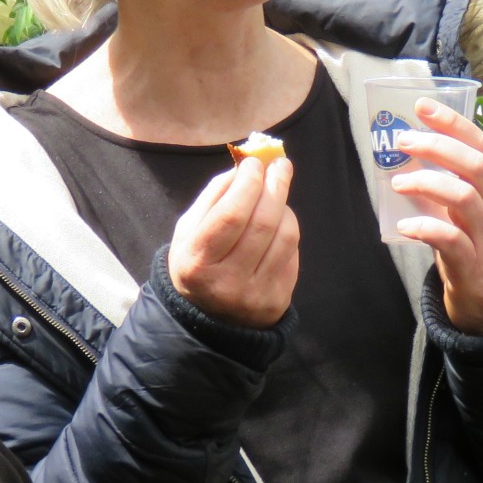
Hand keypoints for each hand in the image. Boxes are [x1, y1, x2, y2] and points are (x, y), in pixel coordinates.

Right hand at [168, 156, 298, 327]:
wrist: (209, 319)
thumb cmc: (198, 263)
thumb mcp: (189, 231)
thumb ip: (213, 196)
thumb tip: (244, 167)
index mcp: (198, 262)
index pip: (231, 215)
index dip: (248, 183)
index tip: (255, 163)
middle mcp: (228, 282)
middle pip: (263, 223)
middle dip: (275, 186)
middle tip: (280, 165)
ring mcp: (256, 294)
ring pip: (285, 236)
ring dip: (285, 206)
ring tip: (278, 192)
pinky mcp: (278, 301)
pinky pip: (293, 254)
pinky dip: (288, 230)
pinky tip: (279, 221)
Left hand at [388, 98, 482, 336]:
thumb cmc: (468, 245)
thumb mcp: (459, 209)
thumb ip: (439, 183)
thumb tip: (400, 155)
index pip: (481, 146)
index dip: (454, 123)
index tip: (423, 106)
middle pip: (475, 166)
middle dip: (438, 146)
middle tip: (403, 140)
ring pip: (465, 199)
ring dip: (428, 184)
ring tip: (398, 183)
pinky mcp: (472, 264)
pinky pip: (453, 242)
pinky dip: (427, 229)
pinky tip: (404, 227)